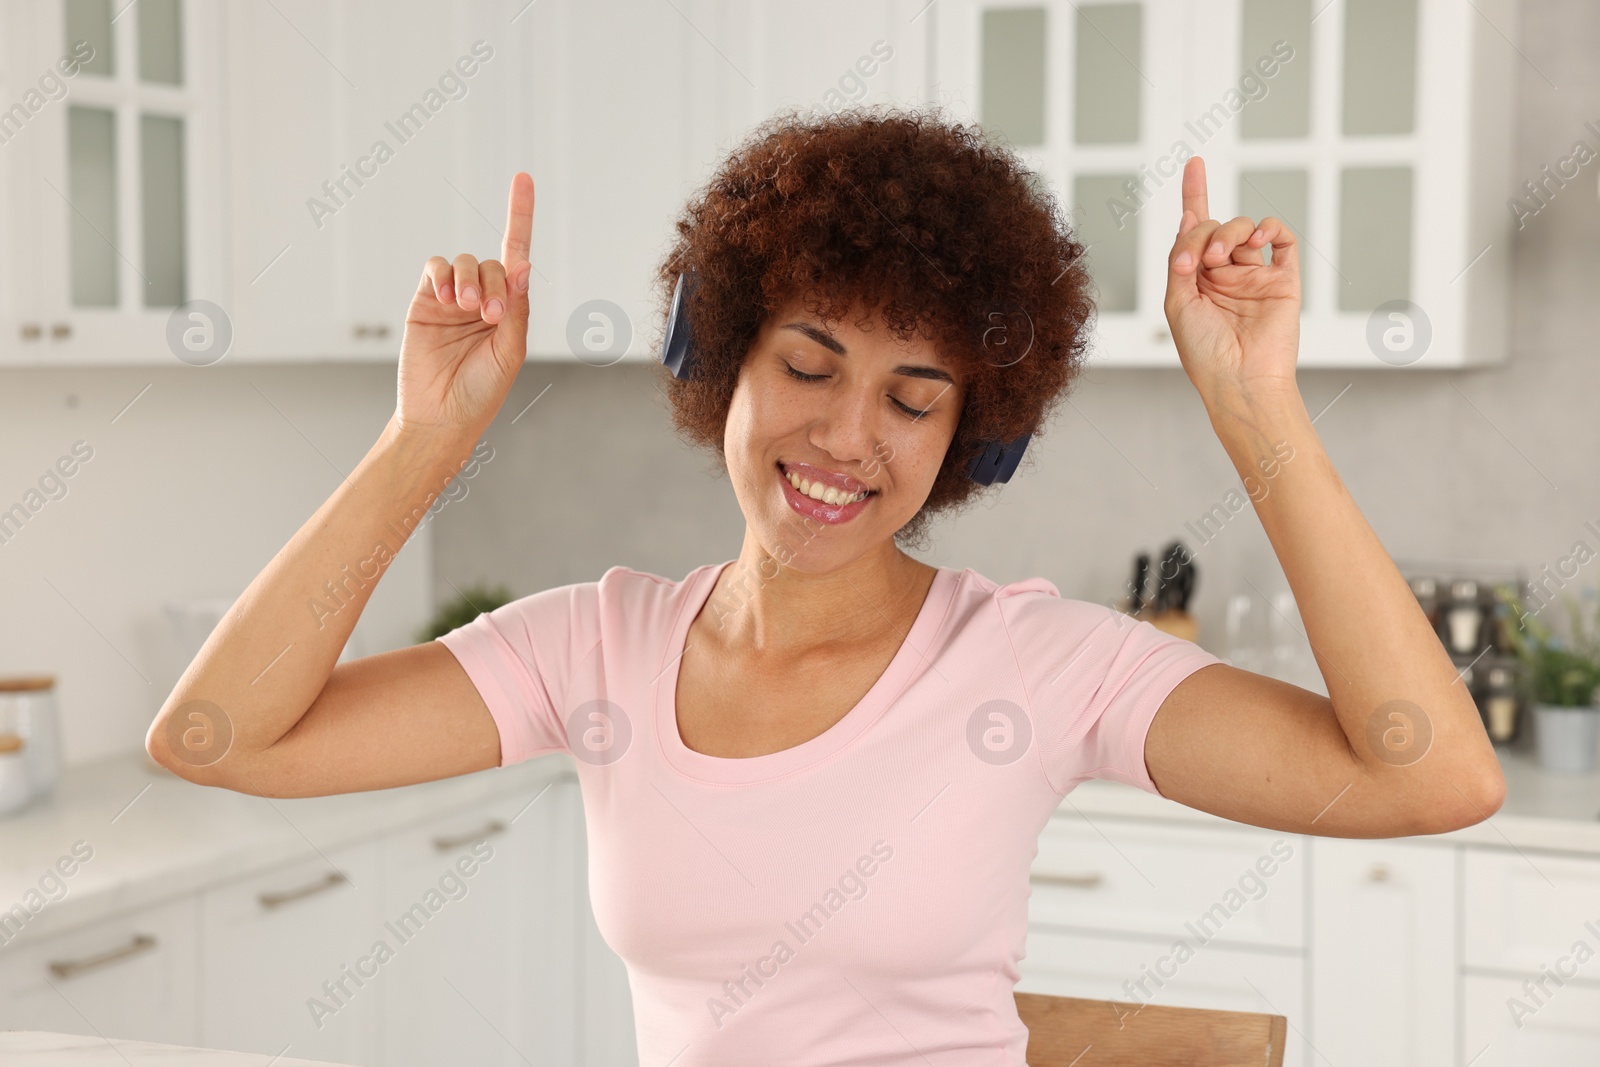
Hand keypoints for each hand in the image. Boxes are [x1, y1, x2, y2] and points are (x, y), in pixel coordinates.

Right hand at [395, 172, 534, 442]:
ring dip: (468, 278)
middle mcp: (483, 299)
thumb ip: (517, 309)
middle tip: (490, 315)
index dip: (520, 215)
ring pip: (464, 261)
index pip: (516, 256)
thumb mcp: (509, 351)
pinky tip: (447, 297)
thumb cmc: (481, 392)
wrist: (439, 417)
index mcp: (510, 309)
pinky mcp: (425, 302)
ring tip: (467, 309)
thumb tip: (523, 266)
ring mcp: (453, 299)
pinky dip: (443, 274)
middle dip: (493, 282)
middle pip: (490, 263)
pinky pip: (435, 268)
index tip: (523, 178)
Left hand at [1163, 156, 1300, 408]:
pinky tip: (1259, 236)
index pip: (1194, 230)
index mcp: (1196, 280)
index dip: (1194, 195)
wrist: (1240, 380)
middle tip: (1199, 263)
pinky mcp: (1283, 280)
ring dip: (1229, 233)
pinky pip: (1281, 239)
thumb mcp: (1176, 302)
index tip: (1195, 163)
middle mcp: (1225, 274)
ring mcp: (1255, 275)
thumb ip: (1180, 259)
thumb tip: (1188, 220)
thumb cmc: (1203, 351)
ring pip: (1245, 228)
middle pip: (1214, 227)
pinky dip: (1270, 227)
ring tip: (1220, 258)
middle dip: (1202, 234)